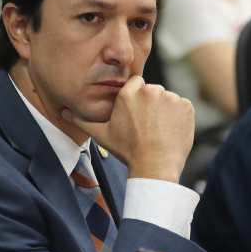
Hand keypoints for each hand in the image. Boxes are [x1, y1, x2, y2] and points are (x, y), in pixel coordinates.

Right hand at [62, 76, 194, 181]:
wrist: (155, 166)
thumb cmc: (127, 151)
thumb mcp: (102, 135)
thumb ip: (83, 120)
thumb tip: (64, 112)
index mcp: (129, 93)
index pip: (135, 85)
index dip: (136, 101)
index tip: (136, 116)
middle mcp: (150, 90)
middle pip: (152, 91)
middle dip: (150, 105)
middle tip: (147, 127)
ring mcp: (170, 97)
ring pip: (167, 99)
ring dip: (165, 111)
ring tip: (158, 131)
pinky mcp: (186, 106)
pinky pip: (182, 106)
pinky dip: (179, 117)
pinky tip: (170, 131)